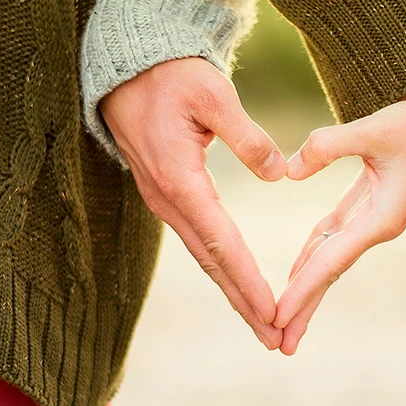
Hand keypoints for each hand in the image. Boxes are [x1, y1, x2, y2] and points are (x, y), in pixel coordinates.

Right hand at [99, 57, 286, 348]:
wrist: (127, 68)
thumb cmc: (171, 75)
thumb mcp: (212, 94)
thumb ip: (247, 136)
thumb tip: (279, 173)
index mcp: (180, 178)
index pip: (221, 242)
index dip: (248, 280)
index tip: (273, 311)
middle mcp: (167, 198)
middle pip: (211, 262)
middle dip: (243, 302)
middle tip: (275, 338)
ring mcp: (163, 199)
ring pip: (203, 255)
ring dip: (232, 290)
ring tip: (262, 322)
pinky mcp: (166, 193)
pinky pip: (197, 239)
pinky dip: (220, 266)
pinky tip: (236, 281)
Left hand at [275, 65, 405, 354]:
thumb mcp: (375, 128)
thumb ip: (327, 146)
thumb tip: (288, 171)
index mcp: (382, 218)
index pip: (331, 262)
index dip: (302, 291)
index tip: (276, 317)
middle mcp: (378, 225)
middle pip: (329, 272)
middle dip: (304, 307)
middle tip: (277, 342)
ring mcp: (375, 215)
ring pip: (330, 256)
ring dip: (307, 285)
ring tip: (283, 316)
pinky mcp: (371, 200)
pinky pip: (335, 235)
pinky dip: (314, 252)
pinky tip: (297, 269)